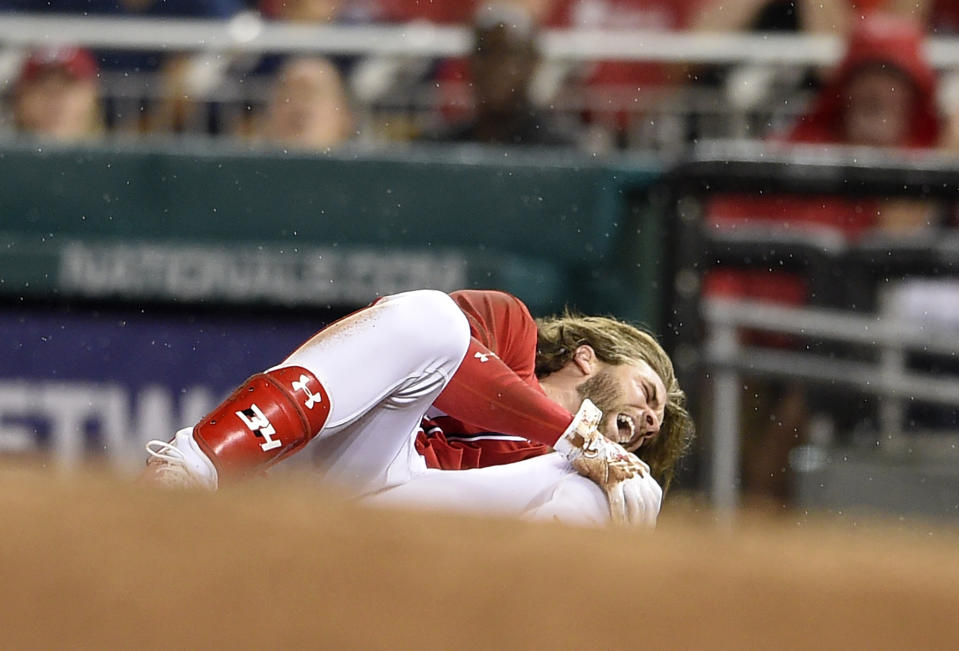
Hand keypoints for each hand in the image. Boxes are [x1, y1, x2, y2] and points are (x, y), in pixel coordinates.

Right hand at [555, 399, 656, 525]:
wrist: (582, 435)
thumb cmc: (595, 448)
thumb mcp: (618, 455)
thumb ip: (630, 466)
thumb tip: (640, 474)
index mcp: (639, 467)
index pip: (653, 493)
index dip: (653, 510)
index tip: (650, 522)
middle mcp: (635, 471)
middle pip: (648, 502)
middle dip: (647, 520)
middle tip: (644, 535)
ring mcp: (624, 474)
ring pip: (636, 505)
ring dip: (635, 523)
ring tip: (632, 536)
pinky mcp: (610, 479)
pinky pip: (618, 503)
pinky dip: (619, 517)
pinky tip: (616, 528)